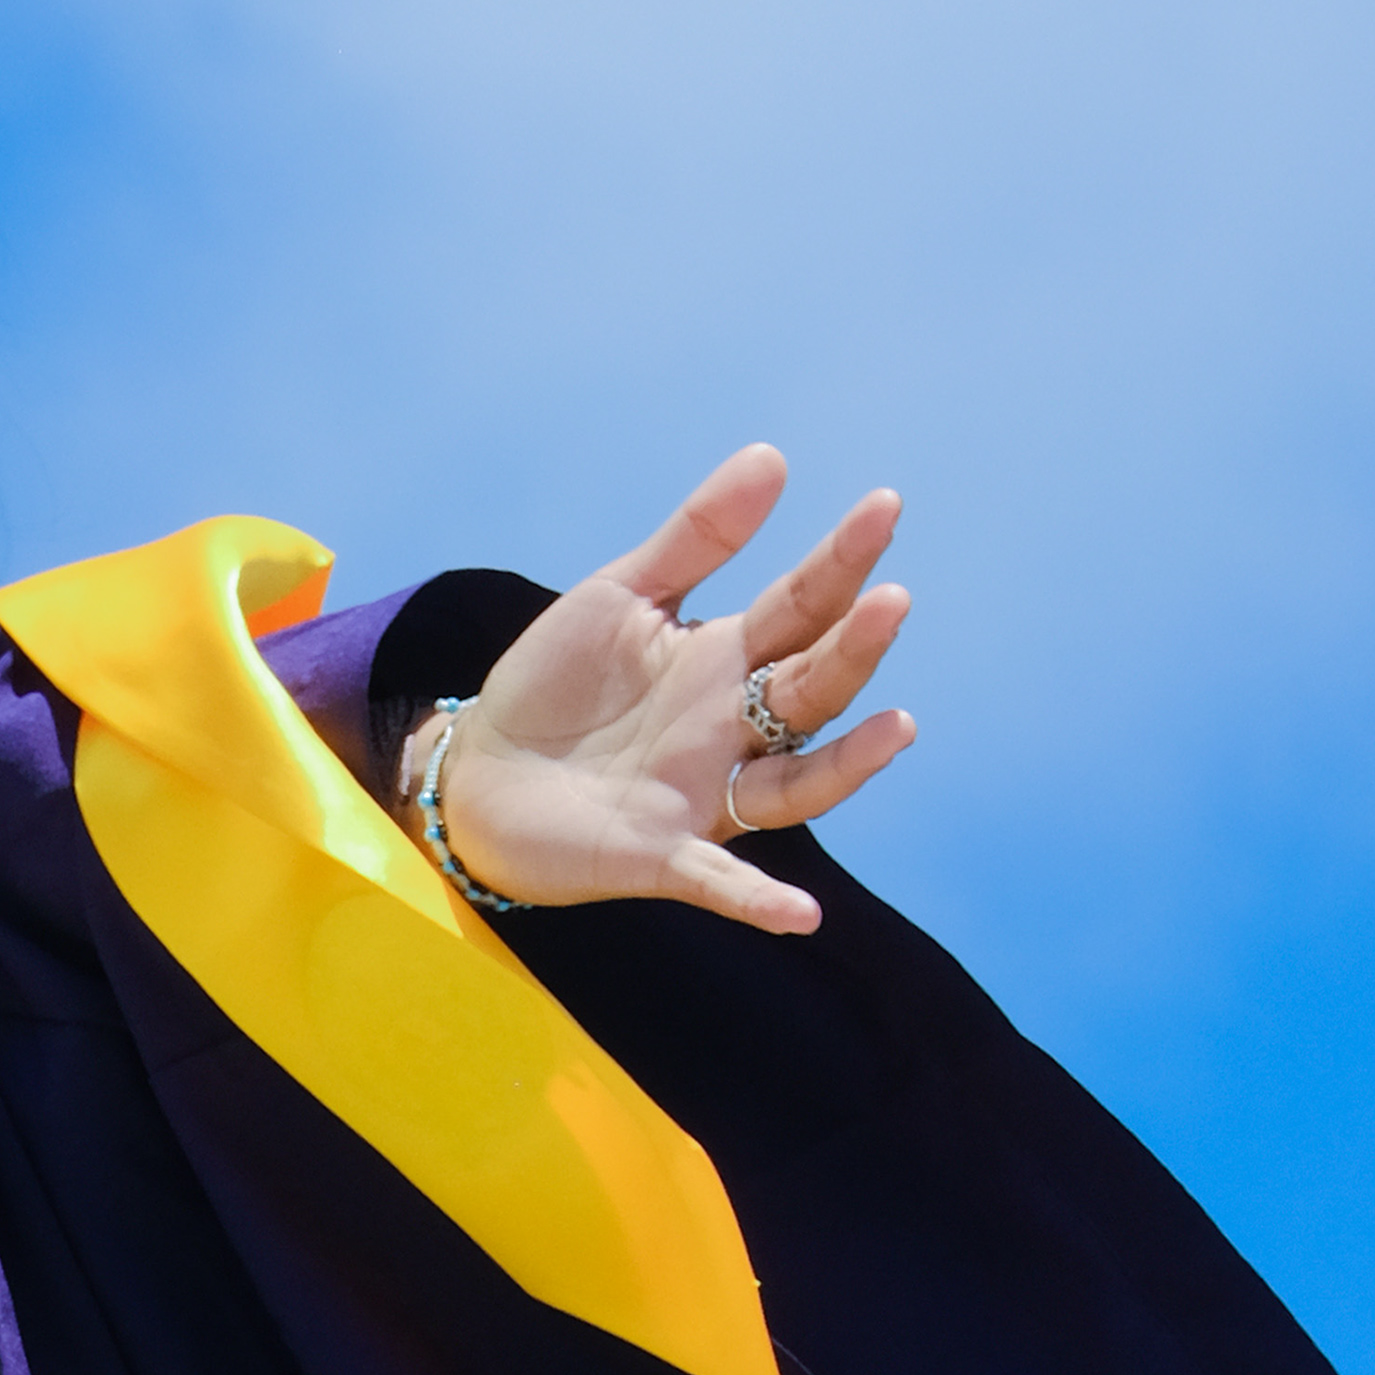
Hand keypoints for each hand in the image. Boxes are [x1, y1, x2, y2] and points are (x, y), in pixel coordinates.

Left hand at [424, 448, 912, 936]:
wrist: (477, 773)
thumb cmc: (555, 684)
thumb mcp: (619, 598)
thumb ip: (695, 538)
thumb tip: (773, 457)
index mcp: (724, 659)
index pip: (799, 607)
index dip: (840, 562)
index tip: (883, 507)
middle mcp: (732, 731)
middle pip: (810, 691)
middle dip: (852, 649)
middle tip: (891, 601)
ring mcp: (703, 797)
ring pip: (793, 787)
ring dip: (846, 764)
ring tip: (897, 729)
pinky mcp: (660, 857)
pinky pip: (718, 883)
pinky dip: (757, 902)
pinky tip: (800, 916)